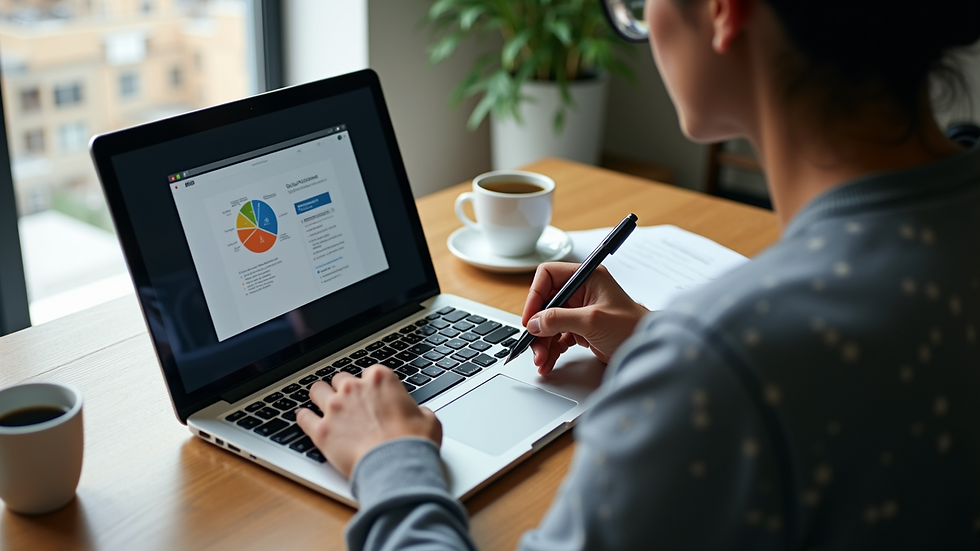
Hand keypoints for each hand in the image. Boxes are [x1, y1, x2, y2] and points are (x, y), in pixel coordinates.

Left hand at [295, 366, 441, 477]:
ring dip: (320, 396)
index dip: (370, 385)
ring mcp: (335, 408)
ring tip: (322, 405)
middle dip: (344, 389)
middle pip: (340, 379)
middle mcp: (354, 388)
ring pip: (317, 391)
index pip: (368, 372)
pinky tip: (305, 419)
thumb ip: (418, 410)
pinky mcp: (321, 431)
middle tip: (349, 403)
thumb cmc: (413, 443)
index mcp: (381, 379)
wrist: (397, 468)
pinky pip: (303, 418)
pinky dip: (304, 418)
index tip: (372, 395)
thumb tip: (419, 414)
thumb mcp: (428, 419)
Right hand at [522, 262, 648, 374]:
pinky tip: (548, 362)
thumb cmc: (633, 327)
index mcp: (586, 277)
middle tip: (534, 345)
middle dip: (538, 326)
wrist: (648, 349)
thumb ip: (560, 319)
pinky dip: (550, 350)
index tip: (531, 318)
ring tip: (542, 360)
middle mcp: (581, 291)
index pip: (548, 276)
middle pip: (545, 303)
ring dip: (542, 342)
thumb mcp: (593, 320)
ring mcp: (579, 311)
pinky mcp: (580, 329)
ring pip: (548, 323)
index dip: (535, 295)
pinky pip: (557, 337)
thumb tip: (535, 322)